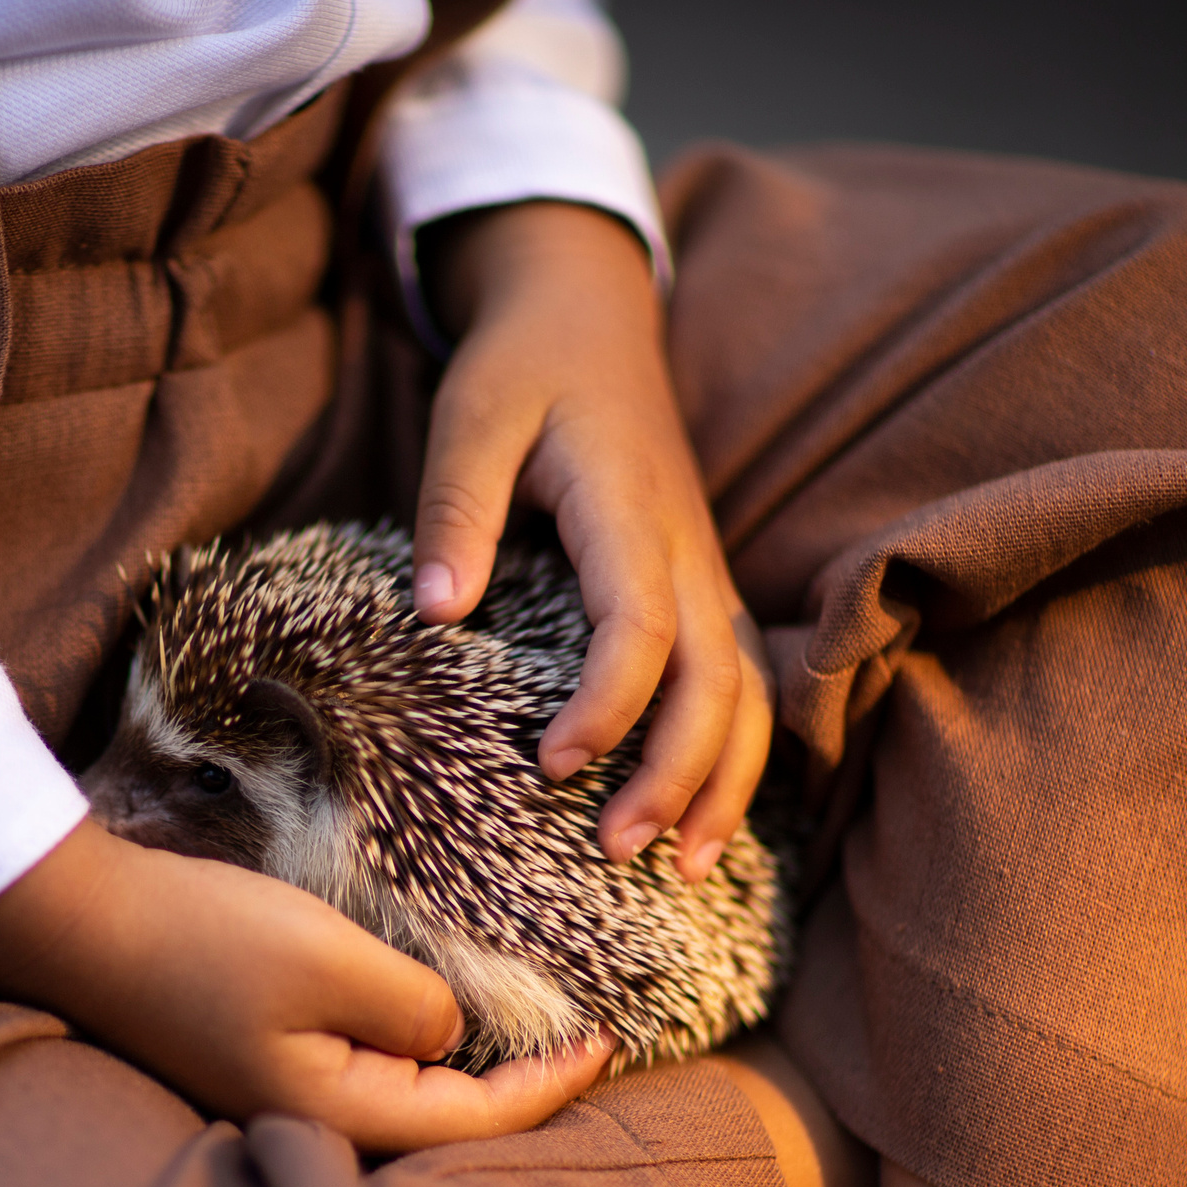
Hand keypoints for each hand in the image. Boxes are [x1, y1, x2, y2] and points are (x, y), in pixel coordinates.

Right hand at [0, 822, 615, 1150]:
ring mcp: (275, 1094)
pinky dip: (408, 1047)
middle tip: (583, 1051)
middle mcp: (307, 1122)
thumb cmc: (204, 940)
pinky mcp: (254, 1057)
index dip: (551, 1087)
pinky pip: (356, 1066)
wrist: (80, 921)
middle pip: (441, 1128)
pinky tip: (430, 1020)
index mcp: (333, 1114)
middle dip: (517, 1097)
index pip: (475, 1121)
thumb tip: (445, 1033)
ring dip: (462, 1073)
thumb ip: (412, 1006)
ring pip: (399, 1098)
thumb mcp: (331, 960)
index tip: (607, 1043)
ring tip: (525, 1038)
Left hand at [414, 201, 771, 875]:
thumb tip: (437, 612)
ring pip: (748, 693)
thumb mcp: (468, 417)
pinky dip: (735, 756)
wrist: (589, 317)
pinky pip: (743, 682)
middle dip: (677, 775)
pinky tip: (705, 818)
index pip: (641, 627)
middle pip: (715, 681)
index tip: (551, 766)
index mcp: (627, 509)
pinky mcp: (702, 589)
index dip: (607, 706)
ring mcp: (705, 572)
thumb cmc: (522, 369)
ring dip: (724, 783)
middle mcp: (685, 550)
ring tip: (685, 869)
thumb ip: (454, 510)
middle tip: (613, 851)